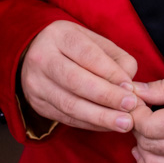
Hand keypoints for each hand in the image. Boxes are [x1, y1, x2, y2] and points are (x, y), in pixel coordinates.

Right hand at [18, 20, 138, 132]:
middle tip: (130, 107)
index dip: (111, 73)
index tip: (130, 88)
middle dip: (107, 97)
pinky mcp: (37, 104)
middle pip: (76, 81)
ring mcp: (36, 84)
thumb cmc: (73, 47)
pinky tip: (108, 125)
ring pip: (70, 104)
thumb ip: (116, 58)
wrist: (33, 55)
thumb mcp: (94, 41)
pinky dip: (90, 124)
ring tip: (124, 123)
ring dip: (100, 117)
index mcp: (59, 36)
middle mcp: (43, 59)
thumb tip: (128, 84)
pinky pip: (66, 118)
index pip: (87, 55)